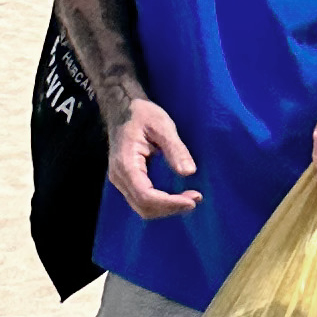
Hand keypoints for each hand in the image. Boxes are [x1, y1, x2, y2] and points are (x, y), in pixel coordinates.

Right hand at [106, 93, 201, 218]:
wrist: (123, 108)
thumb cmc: (142, 114)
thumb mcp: (162, 125)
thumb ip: (175, 149)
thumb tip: (189, 172)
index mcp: (125, 164)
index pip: (146, 195)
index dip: (170, 203)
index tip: (193, 200)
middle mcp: (119, 177)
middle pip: (144, 207)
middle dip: (171, 208)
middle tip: (196, 198)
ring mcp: (121, 180)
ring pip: (143, 208)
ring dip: (167, 208)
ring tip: (191, 198)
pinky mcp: (127, 181)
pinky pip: (143, 200)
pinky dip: (162, 203)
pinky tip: (178, 196)